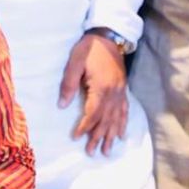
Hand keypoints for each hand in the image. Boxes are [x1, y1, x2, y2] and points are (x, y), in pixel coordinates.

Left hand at [58, 32, 127, 156]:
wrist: (108, 36)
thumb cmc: (88, 49)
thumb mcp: (74, 63)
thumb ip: (68, 84)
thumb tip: (62, 105)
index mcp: (101, 87)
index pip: (93, 113)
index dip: (85, 127)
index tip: (76, 137)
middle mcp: (114, 93)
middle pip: (106, 120)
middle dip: (98, 137)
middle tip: (92, 152)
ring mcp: (121, 92)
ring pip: (117, 118)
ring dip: (111, 135)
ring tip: (108, 151)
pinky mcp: (123, 89)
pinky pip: (125, 111)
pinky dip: (123, 124)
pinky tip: (122, 134)